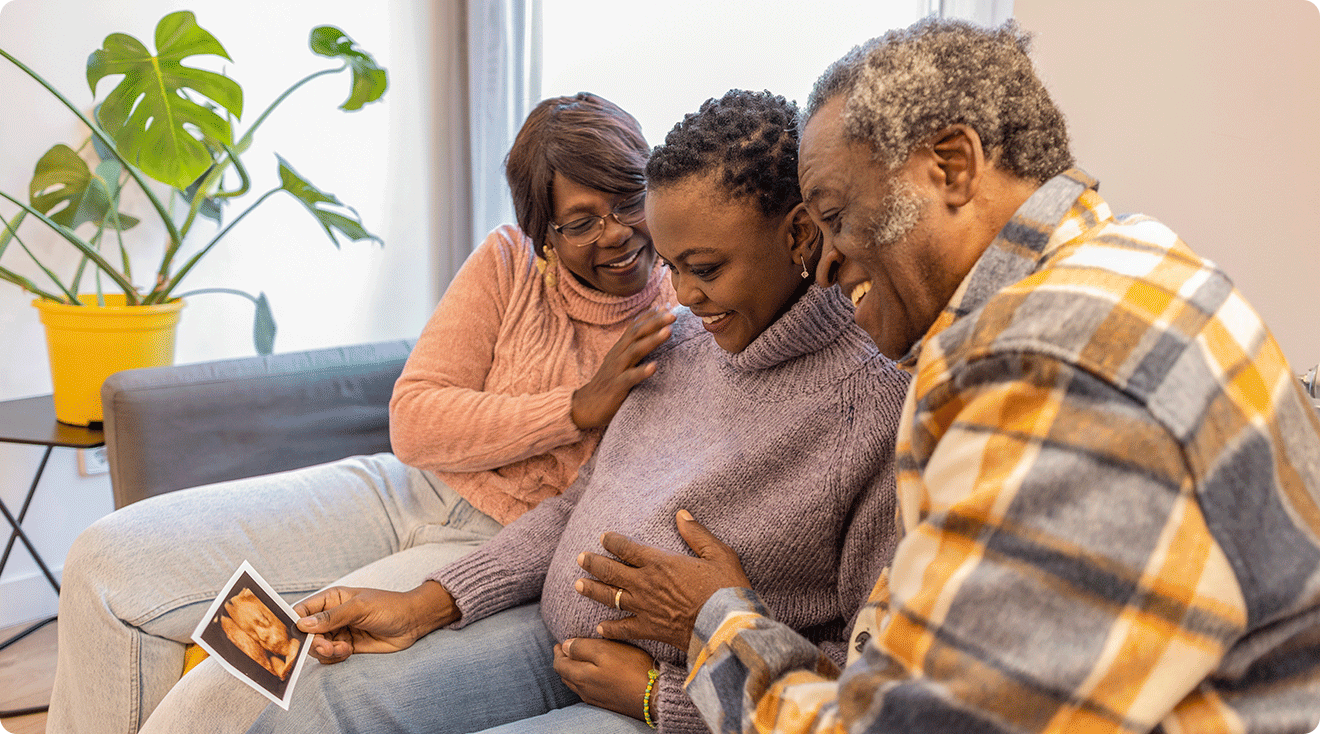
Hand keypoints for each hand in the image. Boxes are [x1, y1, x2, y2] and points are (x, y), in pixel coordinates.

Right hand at [294, 580, 457, 663]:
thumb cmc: (389, 607)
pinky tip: (348, 652)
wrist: (412, 622)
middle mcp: (331, 616)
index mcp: (331, 599)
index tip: (297, 636)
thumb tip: (303, 624)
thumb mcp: (360, 608)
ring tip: (343, 649)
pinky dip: (335, 657)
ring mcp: (338, 632)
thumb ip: (332, 617)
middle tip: (329, 647)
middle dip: (314, 643)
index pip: (302, 610)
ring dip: (326, 652)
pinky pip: (329, 657)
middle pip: (307, 634)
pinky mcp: (346, 647)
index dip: (295, 623)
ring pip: (317, 648)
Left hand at [552, 638, 654, 720]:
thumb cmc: (630, 669)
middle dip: (563, 661)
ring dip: (572, 671)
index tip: (560, 643)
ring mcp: (595, 698)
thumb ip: (582, 647)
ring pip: (575, 684)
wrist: (652, 696)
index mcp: (581, 676)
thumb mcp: (606, 650)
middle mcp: (584, 690)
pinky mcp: (606, 702)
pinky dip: (582, 679)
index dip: (558, 652)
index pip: (559, 664)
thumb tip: (565, 645)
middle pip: (565, 675)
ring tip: (576, 660)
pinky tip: (591, 674)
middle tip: (565, 650)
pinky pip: (586, 690)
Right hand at [571, 307, 674, 428]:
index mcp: (620, 348)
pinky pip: (630, 377)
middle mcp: (618, 354)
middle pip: (637, 333)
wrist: (586, 406)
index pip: (635, 326)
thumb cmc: (609, 383)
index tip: (668, 306)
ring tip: (668, 332)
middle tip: (673, 314)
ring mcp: (617, 369)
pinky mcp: (616, 386)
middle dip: (655, 322)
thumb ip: (634, 349)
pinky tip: (654, 367)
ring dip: (652, 340)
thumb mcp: (621, 362)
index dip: (651, 316)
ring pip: (635, 350)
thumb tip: (653, 337)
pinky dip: (642, 371)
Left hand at [575, 510, 751, 649]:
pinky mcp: (649, 630)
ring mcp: (644, 608)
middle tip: (579, 558)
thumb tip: (682, 514)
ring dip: (593, 590)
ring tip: (578, 585)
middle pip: (611, 571)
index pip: (628, 548)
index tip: (602, 537)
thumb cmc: (726, 589)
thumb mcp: (719, 554)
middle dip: (593, 563)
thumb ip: (697, 534)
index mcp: (660, 563)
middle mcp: (646, 584)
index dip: (613, 541)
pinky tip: (599, 628)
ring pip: (610, 597)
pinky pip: (623, 629)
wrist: (727, 627)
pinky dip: (610, 629)